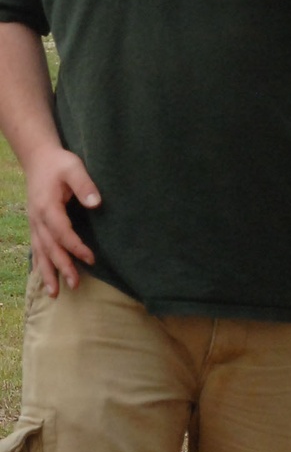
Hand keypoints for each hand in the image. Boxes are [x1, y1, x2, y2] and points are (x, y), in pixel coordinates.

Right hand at [24, 145, 100, 295]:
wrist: (38, 158)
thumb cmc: (59, 163)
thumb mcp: (74, 168)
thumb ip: (85, 185)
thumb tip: (96, 203)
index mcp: (47, 207)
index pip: (62, 232)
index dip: (76, 247)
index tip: (91, 258)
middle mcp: (37, 219)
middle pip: (49, 248)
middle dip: (61, 267)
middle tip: (75, 285)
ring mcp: (34, 223)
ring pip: (39, 252)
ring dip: (47, 272)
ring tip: (54, 293)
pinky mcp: (35, 224)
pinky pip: (36, 248)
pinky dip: (40, 264)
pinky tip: (44, 278)